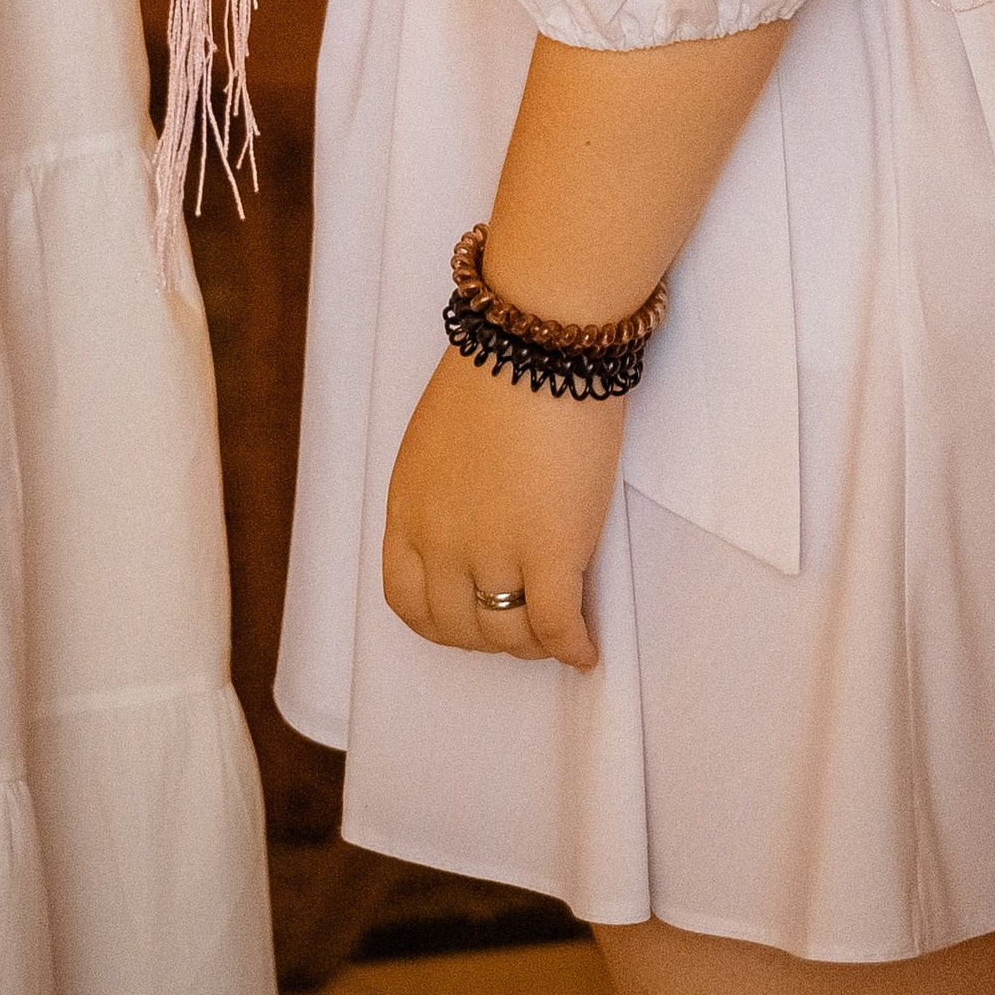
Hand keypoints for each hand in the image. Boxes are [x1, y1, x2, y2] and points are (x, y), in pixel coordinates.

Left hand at [379, 337, 625, 670]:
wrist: (537, 345)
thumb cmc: (495, 374)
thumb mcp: (436, 442)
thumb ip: (442, 495)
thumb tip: (471, 526)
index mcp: (409, 508)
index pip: (408, 599)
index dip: (441, 623)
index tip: (469, 619)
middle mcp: (443, 540)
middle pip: (458, 626)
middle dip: (490, 636)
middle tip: (519, 628)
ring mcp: (494, 550)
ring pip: (509, 633)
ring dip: (532, 644)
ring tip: (554, 634)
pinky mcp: (551, 551)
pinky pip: (557, 626)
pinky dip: (573, 647)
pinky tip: (586, 649)